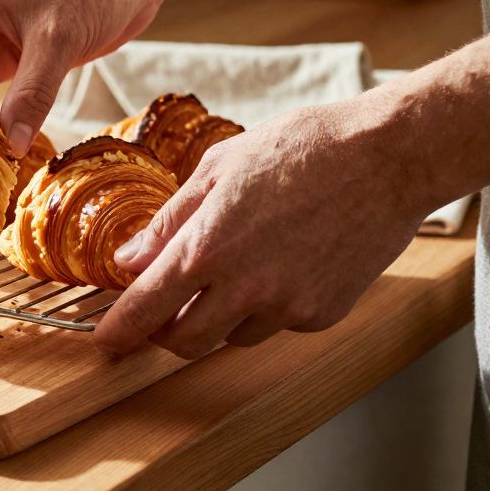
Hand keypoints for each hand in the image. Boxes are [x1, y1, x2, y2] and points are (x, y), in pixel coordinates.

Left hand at [94, 103, 426, 358]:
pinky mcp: (323, 313)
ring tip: (235, 266)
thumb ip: (167, 222)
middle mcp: (244, 288)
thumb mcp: (216, 169)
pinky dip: (265, 306)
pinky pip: (277, 324)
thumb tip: (128, 261)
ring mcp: (287, 306)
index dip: (118, 332)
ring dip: (218, 316)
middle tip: (162, 308)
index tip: (104, 341)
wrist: (386, 156)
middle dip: (164, 332)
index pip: (145, 309)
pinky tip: (280, 262)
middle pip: (184, 341)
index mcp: (207, 248)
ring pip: (232, 336)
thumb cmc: (300, 148)